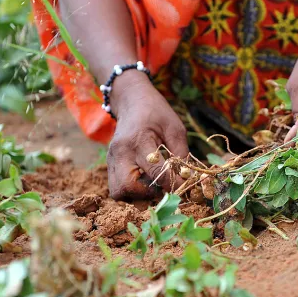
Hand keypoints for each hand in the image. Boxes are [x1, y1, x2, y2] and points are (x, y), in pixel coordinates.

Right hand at [106, 72, 188, 199]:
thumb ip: (181, 153)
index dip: (172, 185)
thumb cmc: (156, 113)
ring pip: (119, 192)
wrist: (132, 100)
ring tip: (154, 185)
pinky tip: (145, 182)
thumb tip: (188, 178)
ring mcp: (111, 160)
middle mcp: (120, 152)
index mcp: (138, 141)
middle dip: (148, 194)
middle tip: (164, 188)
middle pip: (128, 187)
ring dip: (138, 196)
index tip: (185, 188)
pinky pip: (117, 188)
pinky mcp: (109, 165)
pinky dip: (132, 192)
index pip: (155, 172)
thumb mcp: (175, 128)